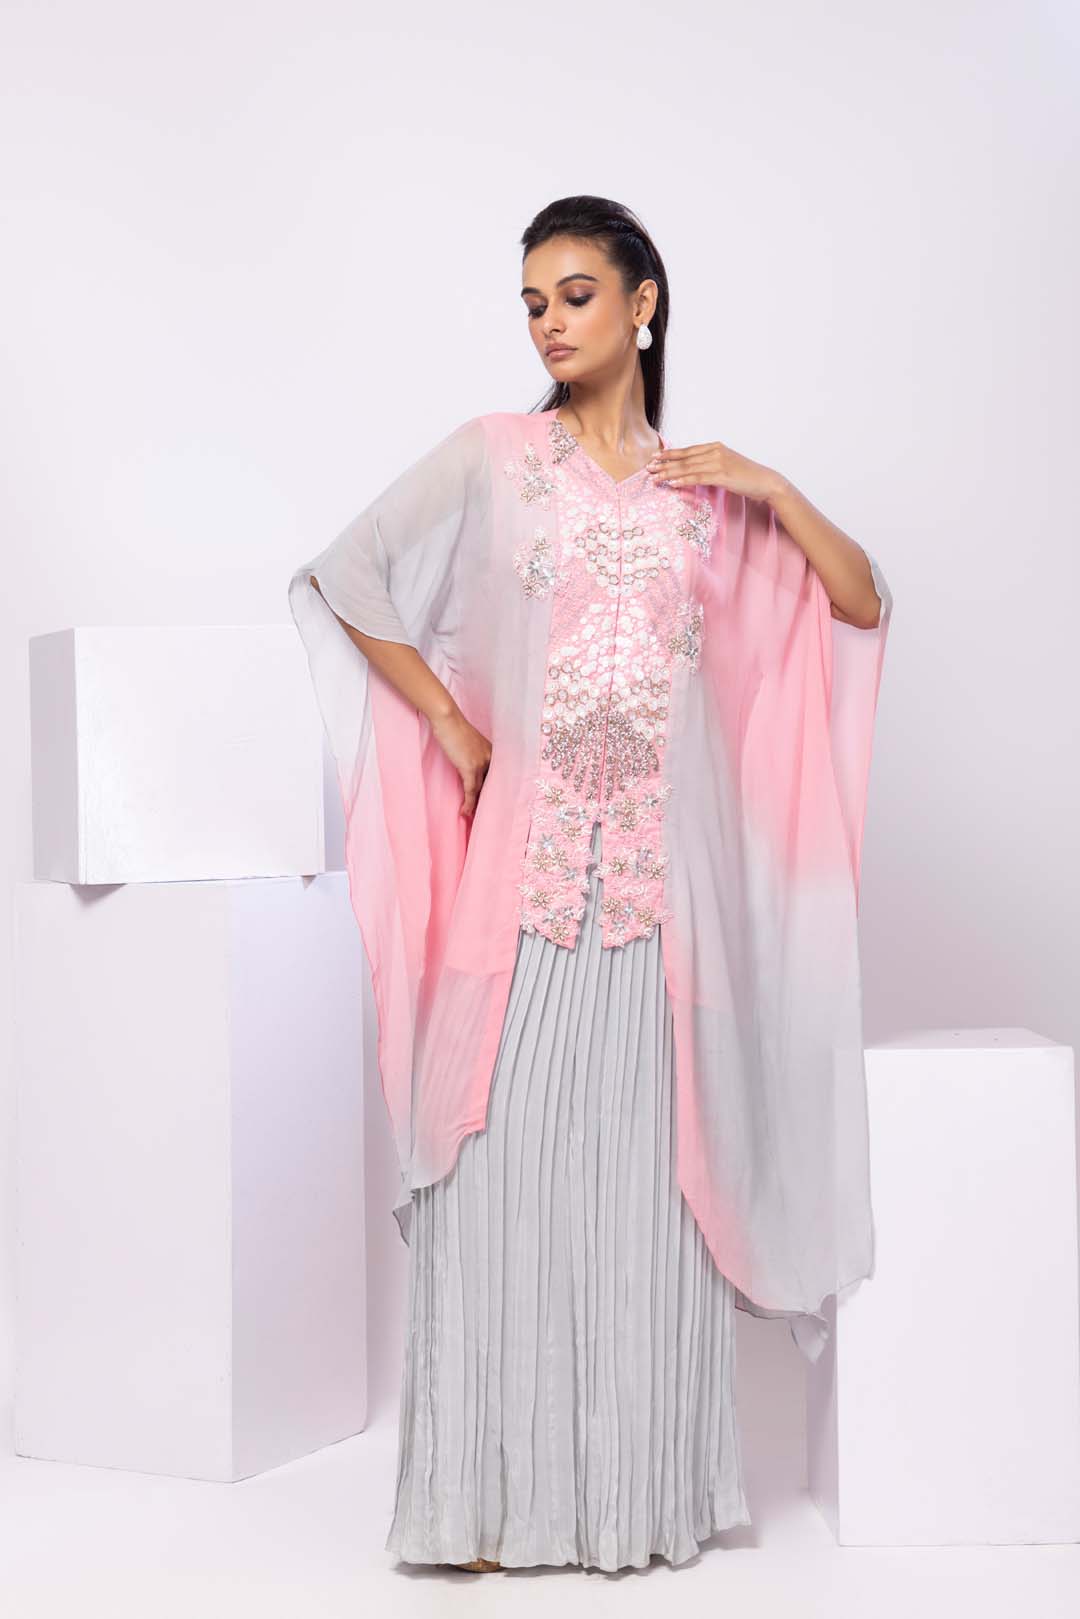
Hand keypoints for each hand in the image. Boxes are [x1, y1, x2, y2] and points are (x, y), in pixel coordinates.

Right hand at [430, 706, 491, 817]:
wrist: (447, 719)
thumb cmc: (454, 728)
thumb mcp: (467, 743)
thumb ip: (471, 755)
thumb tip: (466, 767)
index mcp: (492, 752)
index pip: (495, 776)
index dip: (491, 790)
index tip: (490, 803)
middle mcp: (491, 758)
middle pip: (490, 785)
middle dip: (487, 800)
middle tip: (485, 815)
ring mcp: (481, 763)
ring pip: (480, 789)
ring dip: (475, 805)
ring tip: (471, 817)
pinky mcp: (470, 767)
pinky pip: (471, 790)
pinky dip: (469, 802)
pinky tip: (465, 812)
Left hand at [647, 439, 787, 502]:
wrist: (765, 481)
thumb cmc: (746, 476)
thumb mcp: (726, 466)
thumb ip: (710, 465)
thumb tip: (693, 471)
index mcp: (714, 447)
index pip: (687, 450)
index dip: (670, 453)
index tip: (655, 457)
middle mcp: (715, 451)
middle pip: (684, 458)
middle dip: (665, 463)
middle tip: (648, 468)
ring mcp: (719, 462)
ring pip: (688, 468)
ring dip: (670, 473)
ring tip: (655, 477)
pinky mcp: (722, 475)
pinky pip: (698, 478)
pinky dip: (684, 480)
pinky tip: (672, 484)